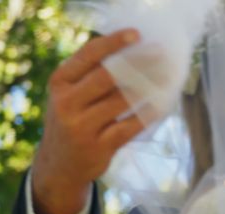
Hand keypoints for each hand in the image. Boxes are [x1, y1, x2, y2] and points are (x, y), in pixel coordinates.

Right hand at [33, 29, 145, 213]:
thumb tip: (133, 52)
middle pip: (107, 76)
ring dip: (148, 87)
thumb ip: (88, 75)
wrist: (58, 167)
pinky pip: (131, 126)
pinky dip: (148, 114)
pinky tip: (160, 104)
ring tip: (166, 77)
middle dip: (138, 62)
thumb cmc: (70, 121)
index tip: (136, 35)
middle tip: (161, 54)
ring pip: (122, 100)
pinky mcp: (98, 148)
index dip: (113, 43)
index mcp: (59, 84)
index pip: (87, 56)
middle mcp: (65, 104)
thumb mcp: (67, 95)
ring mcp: (81, 128)